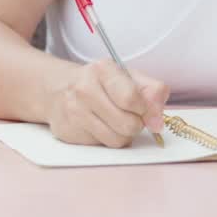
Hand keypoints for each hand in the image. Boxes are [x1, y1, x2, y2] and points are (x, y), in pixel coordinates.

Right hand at [45, 60, 169, 147]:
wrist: (58, 89)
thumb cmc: (101, 84)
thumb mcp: (129, 77)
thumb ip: (152, 92)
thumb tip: (158, 121)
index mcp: (103, 69)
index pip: (131, 98)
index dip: (146, 110)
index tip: (147, 111)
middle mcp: (84, 89)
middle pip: (128, 124)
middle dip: (136, 124)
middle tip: (130, 115)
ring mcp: (74, 112)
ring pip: (117, 140)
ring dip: (123, 135)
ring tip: (116, 121)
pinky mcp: (67, 132)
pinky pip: (102, 146)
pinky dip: (106, 139)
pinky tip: (99, 126)